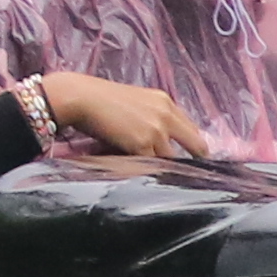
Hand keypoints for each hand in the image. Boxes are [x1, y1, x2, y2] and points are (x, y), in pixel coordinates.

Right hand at [32, 73, 205, 160]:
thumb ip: (152, 118)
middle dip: (195, 161)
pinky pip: (154, 166)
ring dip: (167, 168)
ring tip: (163, 179)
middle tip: (192, 176)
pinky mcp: (143, 144)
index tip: (194, 158)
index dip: (193, 145)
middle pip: (196, 145)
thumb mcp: (135, 102)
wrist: (80, 97)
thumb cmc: (100, 101)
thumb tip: (161, 143)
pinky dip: (150, 172)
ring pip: (173, 159)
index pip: (192, 128)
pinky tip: (146, 177)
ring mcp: (156, 129)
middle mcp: (166, 114)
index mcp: (165, 101)